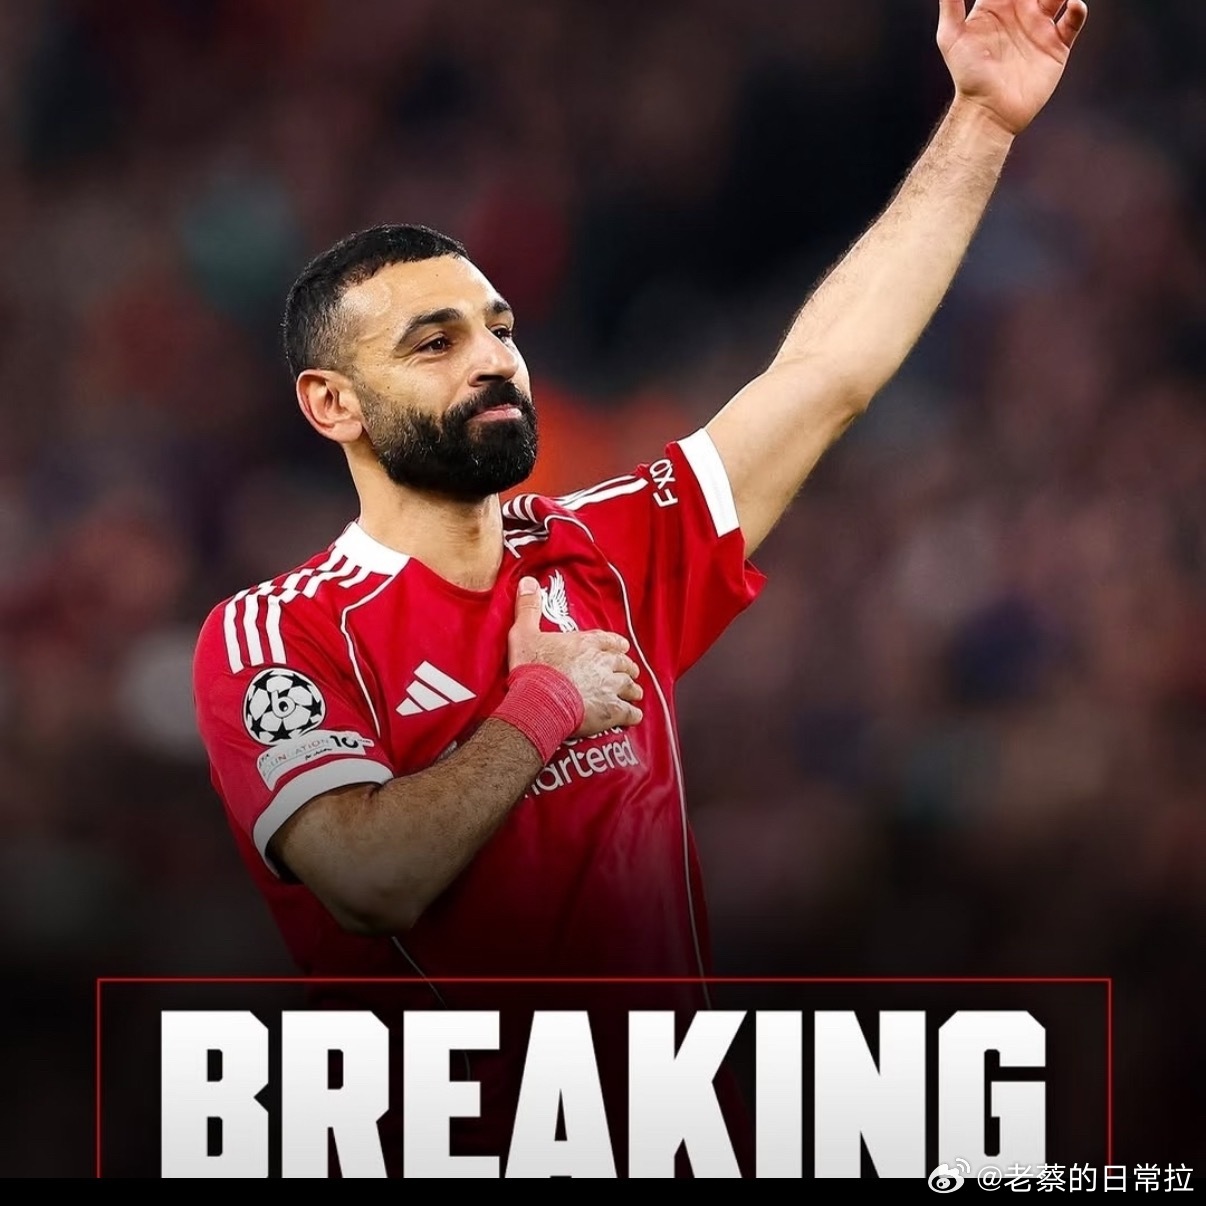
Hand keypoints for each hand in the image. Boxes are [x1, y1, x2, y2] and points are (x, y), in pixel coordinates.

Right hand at [507, 577, 643, 736]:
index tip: (622, 647)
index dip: (616, 644)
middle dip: (627, 667)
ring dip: (632, 689)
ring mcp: (610, 687)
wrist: (540, 700)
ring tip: (634, 693)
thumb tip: (528, 582)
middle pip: (623, 663)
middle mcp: (603, 662)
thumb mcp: (524, 633)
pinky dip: (633, 714)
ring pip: (630, 686)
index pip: (609, 639)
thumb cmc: (532, 668)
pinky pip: (630, 712)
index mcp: (586, 643)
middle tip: (629, 672)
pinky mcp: (612, 710)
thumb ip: (528, 608)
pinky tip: (633, 716)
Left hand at [938, 0, 1088, 135]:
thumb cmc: (967, 76)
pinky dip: (1077, 9)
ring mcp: (1039, 28)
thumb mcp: (951, 38)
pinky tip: (1073, 4)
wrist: (988, 110)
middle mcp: (1020, 13)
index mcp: (996, 6)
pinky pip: (1074, 20)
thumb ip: (950, 6)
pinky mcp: (1056, 46)